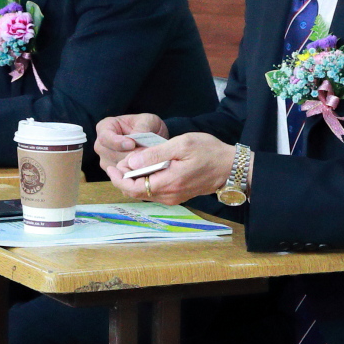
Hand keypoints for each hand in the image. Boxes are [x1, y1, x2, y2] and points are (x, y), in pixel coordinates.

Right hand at [94, 113, 166, 172]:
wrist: (152, 137)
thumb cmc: (146, 125)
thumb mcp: (147, 120)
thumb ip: (142, 127)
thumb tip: (135, 137)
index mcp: (105, 127)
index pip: (105, 137)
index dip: (117, 142)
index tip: (132, 144)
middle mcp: (101, 145)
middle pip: (110, 154)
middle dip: (128, 155)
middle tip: (146, 154)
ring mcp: (106, 160)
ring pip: (116, 167)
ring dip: (132, 165)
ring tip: (148, 159)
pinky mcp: (114, 172)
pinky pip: (122, 175)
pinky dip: (134, 172)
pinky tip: (146, 167)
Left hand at [108, 132, 233, 205]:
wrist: (231, 167)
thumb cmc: (208, 152)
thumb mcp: (181, 145)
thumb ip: (154, 155)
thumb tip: (130, 163)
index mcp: (168, 183)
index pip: (132, 188)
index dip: (118, 178)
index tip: (113, 165)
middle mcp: (168, 196)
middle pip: (135, 193)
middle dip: (123, 179)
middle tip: (118, 163)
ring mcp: (173, 198)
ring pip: (143, 193)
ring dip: (133, 180)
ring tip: (129, 163)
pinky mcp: (176, 196)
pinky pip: (153, 192)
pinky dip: (144, 181)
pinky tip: (144, 168)